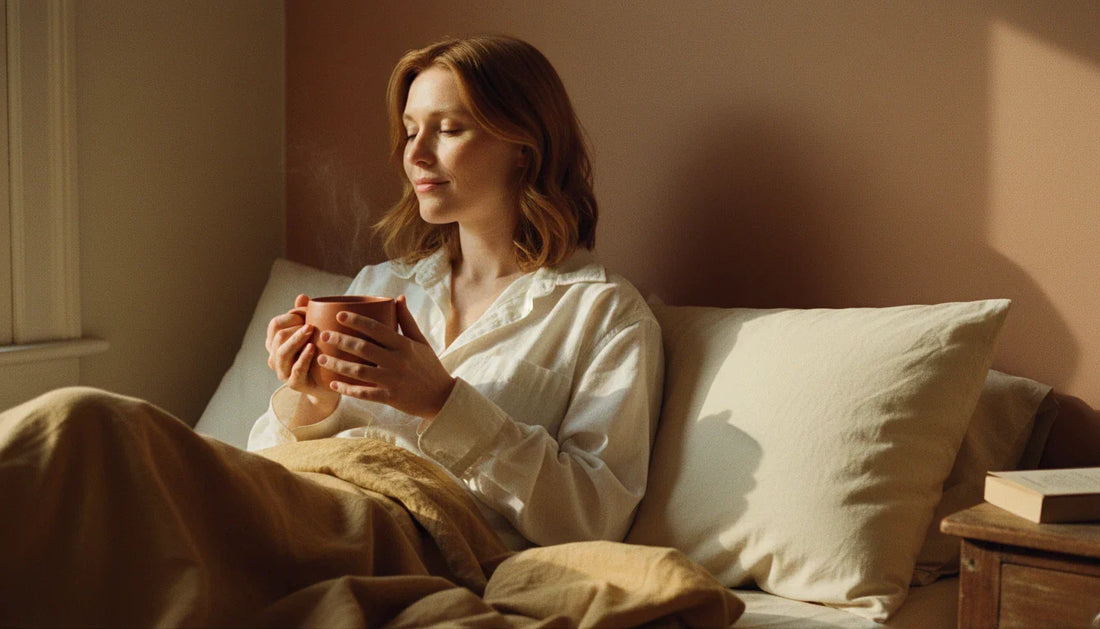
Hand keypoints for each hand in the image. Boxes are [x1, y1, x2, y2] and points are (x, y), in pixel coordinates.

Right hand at [265, 294, 339, 404]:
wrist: (329, 384)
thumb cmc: (320, 353)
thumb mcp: (313, 333)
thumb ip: (305, 315)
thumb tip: (302, 297)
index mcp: (276, 343)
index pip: (275, 324)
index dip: (291, 316)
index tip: (308, 313)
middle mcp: (275, 357)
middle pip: (278, 335)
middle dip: (295, 326)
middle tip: (312, 323)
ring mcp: (282, 372)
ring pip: (283, 351)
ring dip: (297, 338)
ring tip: (310, 329)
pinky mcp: (294, 384)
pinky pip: (296, 369)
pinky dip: (304, 357)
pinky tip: (313, 348)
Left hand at [317, 295, 455, 418]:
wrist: (441, 397)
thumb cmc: (429, 366)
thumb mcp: (421, 342)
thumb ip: (407, 321)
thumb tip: (398, 298)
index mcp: (404, 345)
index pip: (377, 329)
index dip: (357, 321)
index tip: (339, 315)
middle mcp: (398, 361)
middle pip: (363, 348)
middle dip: (341, 341)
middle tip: (324, 336)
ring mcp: (393, 380)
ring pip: (359, 371)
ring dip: (338, 365)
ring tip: (321, 359)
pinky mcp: (390, 397)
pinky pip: (365, 393)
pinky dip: (347, 389)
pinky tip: (333, 384)